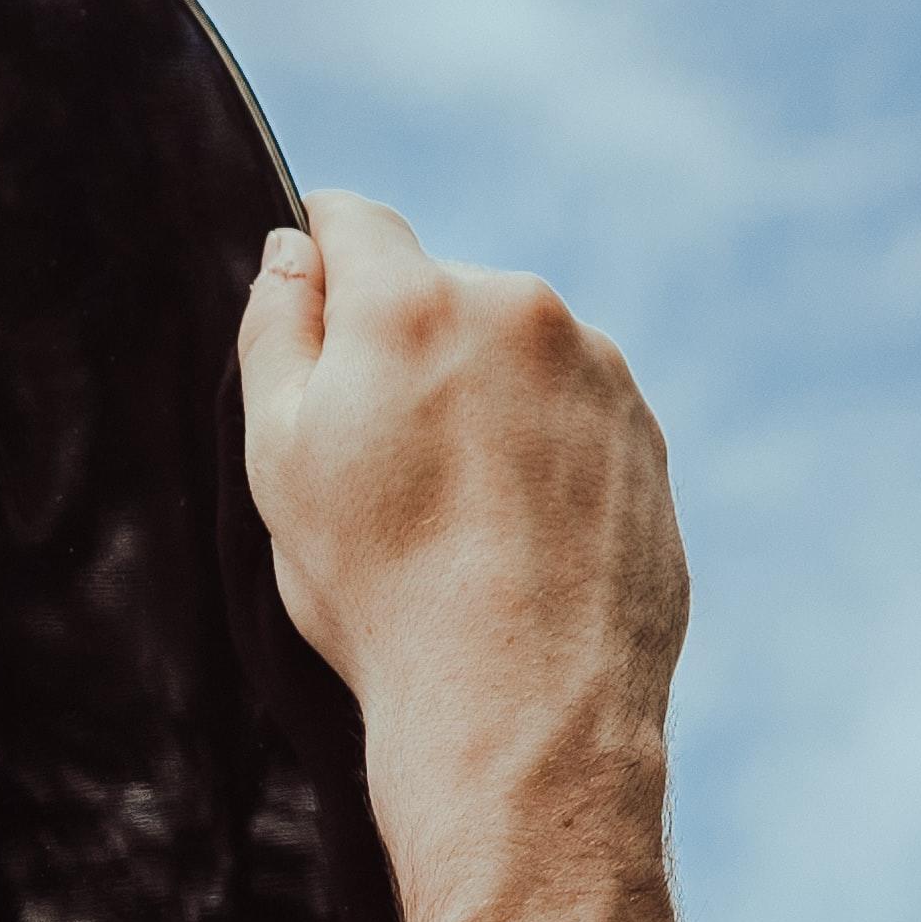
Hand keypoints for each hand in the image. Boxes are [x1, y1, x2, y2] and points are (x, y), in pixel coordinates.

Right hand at [235, 195, 687, 830]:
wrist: (523, 701)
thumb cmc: (379, 586)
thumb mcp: (277, 457)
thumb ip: (276, 331)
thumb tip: (294, 251)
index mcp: (415, 301)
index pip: (352, 220)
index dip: (316, 262)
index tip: (309, 319)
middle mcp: (519, 309)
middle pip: (432, 288)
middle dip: (397, 345)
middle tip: (372, 461)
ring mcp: (596, 367)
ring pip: (504, 348)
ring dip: (471, 394)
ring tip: (448, 510)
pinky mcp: (644, 428)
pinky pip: (566, 405)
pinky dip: (531, 444)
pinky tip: (505, 529)